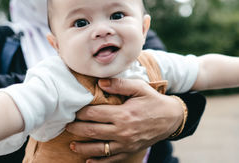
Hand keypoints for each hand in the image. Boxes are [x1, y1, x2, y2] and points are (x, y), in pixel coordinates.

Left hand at [65, 78, 182, 162]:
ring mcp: (126, 144)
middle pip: (93, 131)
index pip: (95, 114)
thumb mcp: (140, 88)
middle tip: (66, 125)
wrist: (171, 118)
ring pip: (99, 149)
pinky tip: (88, 160)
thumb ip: (120, 84)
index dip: (81, 112)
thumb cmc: (153, 100)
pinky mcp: (130, 152)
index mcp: (123, 114)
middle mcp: (123, 131)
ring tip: (71, 145)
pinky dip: (99, 162)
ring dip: (83, 148)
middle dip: (77, 129)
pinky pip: (111, 160)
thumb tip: (100, 83)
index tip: (73, 109)